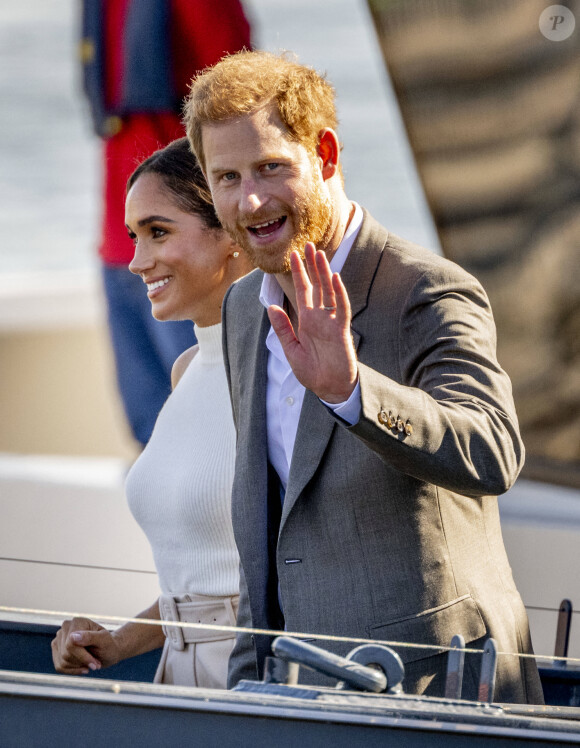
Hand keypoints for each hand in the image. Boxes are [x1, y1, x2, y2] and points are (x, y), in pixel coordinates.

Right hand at [51, 617, 122, 674]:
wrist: (107, 651)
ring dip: (78, 667)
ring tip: (91, 664)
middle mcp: (65, 628)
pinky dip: (73, 671)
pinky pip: (59, 667)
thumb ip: (90, 637)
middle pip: (66, 654)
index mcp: (77, 622)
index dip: (82, 657)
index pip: (70, 644)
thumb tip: (72, 637)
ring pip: (62, 662)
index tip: (95, 664)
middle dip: (82, 662)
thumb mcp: (104, 640)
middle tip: (96, 664)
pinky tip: (83, 668)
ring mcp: (59, 639)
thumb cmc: (108, 644)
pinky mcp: (57, 650)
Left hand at [268, 243, 357, 402]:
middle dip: (312, 266)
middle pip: (316, 286)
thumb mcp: (291, 350)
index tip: (294, 255)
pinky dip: (339, 293)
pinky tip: (335, 278)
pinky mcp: (341, 331)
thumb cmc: (312, 372)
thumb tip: (271, 307)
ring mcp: (331, 322)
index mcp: (307, 321)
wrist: (329, 389)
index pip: (303, 291)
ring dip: (324, 273)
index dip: (299, 273)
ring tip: (319, 254)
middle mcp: (320, 317)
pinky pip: (341, 308)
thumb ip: (283, 328)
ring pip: (329, 292)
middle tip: (308, 245)